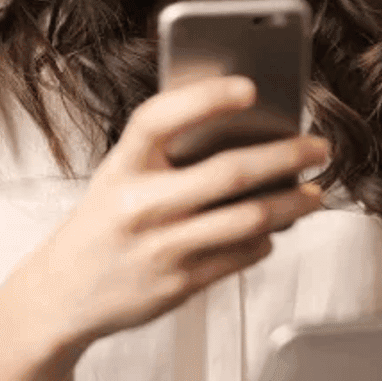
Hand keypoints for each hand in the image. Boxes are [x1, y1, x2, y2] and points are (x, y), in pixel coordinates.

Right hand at [0, 76, 328, 380]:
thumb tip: (242, 133)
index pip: (161, 118)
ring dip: (291, 203)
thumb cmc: (102, 223)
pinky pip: (240, 255)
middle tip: (317, 147)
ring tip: (313, 192)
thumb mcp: (118, 176)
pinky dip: (266, 239)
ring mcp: (160, 248)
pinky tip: (275, 228)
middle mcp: (140, 205)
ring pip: (247, 219)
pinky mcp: (179, 283)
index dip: (206, 98)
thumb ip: (165, 155)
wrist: (63, 293)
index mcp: (121, 167)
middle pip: (227, 174)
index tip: (250, 87)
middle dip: (285, 156)